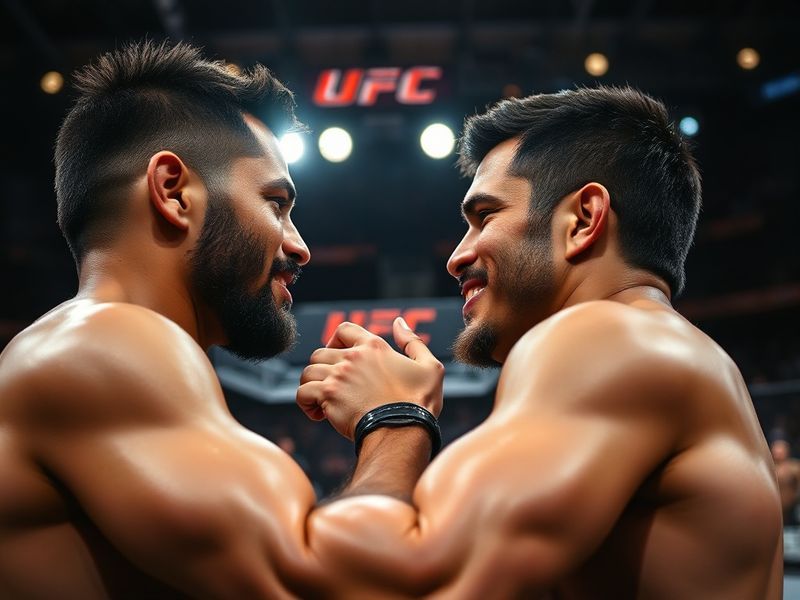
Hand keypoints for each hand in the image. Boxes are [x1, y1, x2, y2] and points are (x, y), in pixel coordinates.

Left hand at [296, 318, 443, 439]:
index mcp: (374, 347)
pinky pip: (303, 393)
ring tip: (323, 402)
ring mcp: (338, 376)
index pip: (343, 329)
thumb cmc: (419, 403)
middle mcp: (352, 357)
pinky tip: (319, 415)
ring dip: (312, 387)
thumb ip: (412, 341)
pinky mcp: (328, 396)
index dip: (336, 341)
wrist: (404, 429)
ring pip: (308, 373)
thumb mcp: (429, 367)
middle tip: (333, 388)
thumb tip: (398, 322)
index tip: (338, 357)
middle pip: (319, 353)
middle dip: (322, 370)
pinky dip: (306, 404)